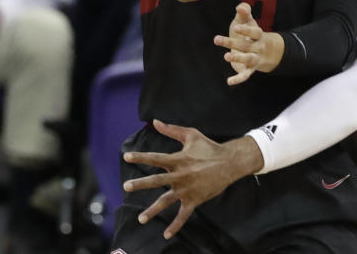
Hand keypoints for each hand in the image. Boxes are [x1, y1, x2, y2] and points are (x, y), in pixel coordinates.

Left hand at [122, 119, 262, 238]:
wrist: (230, 162)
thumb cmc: (209, 147)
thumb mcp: (191, 135)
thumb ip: (172, 130)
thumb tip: (155, 122)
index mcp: (178, 159)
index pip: (156, 158)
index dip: (140, 157)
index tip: (126, 157)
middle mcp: (180, 175)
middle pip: (157, 180)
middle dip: (141, 184)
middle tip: (126, 186)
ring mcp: (187, 189)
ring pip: (167, 201)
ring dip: (153, 210)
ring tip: (141, 219)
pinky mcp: (194, 199)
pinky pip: (183, 215)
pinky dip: (176, 225)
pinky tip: (166, 234)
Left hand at [214, 3, 283, 84]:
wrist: (264, 51)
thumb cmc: (251, 33)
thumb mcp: (248, 21)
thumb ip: (245, 13)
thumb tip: (241, 7)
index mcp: (258, 35)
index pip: (255, 32)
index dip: (246, 30)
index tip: (235, 27)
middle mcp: (258, 47)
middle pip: (247, 45)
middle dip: (233, 42)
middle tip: (217, 39)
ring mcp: (254, 59)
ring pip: (248, 59)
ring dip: (238, 58)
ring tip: (226, 56)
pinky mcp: (249, 70)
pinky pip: (245, 75)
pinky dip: (238, 79)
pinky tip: (229, 81)